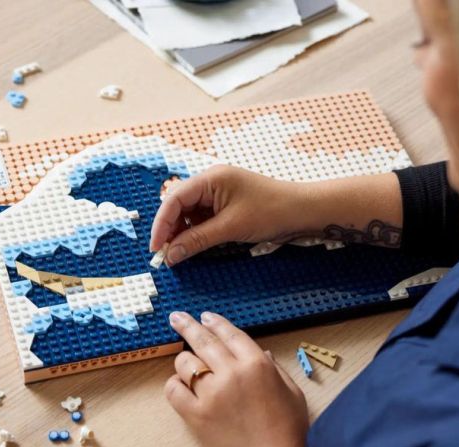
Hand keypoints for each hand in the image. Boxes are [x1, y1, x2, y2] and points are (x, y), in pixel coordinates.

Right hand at [149, 165, 312, 265]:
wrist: (302, 210)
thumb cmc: (271, 211)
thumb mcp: (230, 228)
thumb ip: (197, 241)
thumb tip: (170, 255)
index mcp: (210, 178)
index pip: (173, 199)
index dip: (161, 224)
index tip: (156, 248)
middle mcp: (210, 181)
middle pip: (177, 204)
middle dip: (169, 229)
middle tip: (166, 254)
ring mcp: (218, 192)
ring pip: (188, 213)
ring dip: (182, 232)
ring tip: (180, 253)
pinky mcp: (225, 203)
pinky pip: (202, 217)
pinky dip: (195, 232)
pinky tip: (194, 245)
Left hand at [165, 311, 308, 446]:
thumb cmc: (287, 433)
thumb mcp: (293, 394)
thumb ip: (276, 369)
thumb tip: (262, 353)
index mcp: (257, 365)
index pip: (230, 334)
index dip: (216, 322)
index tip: (205, 316)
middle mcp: (232, 373)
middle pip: (203, 341)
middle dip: (188, 325)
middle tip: (176, 317)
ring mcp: (211, 394)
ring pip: (186, 363)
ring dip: (184, 360)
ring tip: (186, 362)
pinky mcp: (195, 414)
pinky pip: (174, 390)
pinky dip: (174, 384)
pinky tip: (179, 385)